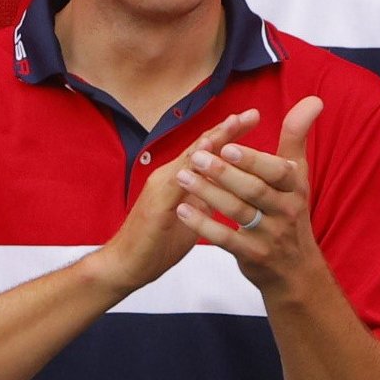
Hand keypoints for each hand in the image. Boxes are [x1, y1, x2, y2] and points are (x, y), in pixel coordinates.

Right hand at [91, 110, 259, 294]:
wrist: (126, 266)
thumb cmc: (160, 241)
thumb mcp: (192, 214)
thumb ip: (208, 196)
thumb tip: (232, 187)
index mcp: (181, 178)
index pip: (208, 151)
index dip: (230, 134)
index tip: (253, 119)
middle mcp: (170, 175)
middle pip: (201, 146)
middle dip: (227, 129)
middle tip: (252, 113)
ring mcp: (161, 186)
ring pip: (190, 157)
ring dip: (213, 140)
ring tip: (234, 123)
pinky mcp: (157, 202)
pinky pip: (178, 180)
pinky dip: (194, 166)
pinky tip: (207, 155)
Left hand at [175, 96, 326, 298]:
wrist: (294, 269)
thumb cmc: (290, 212)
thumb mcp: (298, 176)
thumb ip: (297, 137)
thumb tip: (314, 100)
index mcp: (296, 188)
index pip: (279, 171)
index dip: (254, 160)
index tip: (229, 146)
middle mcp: (286, 211)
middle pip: (255, 190)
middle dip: (224, 173)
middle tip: (196, 157)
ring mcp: (270, 235)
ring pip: (237, 212)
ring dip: (209, 193)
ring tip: (183, 177)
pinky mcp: (252, 255)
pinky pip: (225, 239)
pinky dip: (203, 224)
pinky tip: (184, 210)